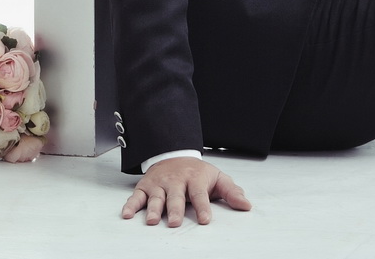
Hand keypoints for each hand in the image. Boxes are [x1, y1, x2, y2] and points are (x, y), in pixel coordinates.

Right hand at [121, 156, 251, 226]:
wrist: (173, 153)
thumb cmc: (197, 172)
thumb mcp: (217, 178)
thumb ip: (231, 192)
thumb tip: (246, 205)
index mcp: (195, 178)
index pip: (199, 194)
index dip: (203, 207)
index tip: (205, 219)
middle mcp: (176, 180)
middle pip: (175, 196)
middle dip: (174, 209)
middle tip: (175, 222)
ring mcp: (159, 183)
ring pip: (156, 197)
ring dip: (153, 209)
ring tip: (152, 221)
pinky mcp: (146, 186)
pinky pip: (137, 196)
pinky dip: (131, 205)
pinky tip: (128, 215)